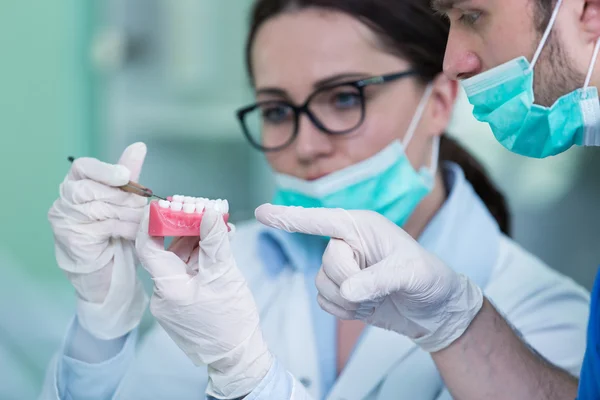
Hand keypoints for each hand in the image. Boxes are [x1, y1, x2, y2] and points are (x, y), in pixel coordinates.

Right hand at [48, 143, 148, 339]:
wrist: (105, 269)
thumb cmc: (113, 231)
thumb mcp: (123, 199)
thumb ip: (127, 175)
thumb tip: (138, 147)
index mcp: (76, 183)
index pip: (82, 167)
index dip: (104, 170)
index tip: (124, 176)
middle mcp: (65, 200)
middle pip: (91, 189)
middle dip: (123, 198)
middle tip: (143, 205)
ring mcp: (65, 220)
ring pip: (100, 208)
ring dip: (128, 214)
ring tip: (142, 220)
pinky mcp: (72, 239)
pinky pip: (103, 228)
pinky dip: (125, 229)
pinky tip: (134, 233)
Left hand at [136, 207, 272, 398]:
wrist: (237, 355)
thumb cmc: (231, 320)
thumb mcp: (225, 275)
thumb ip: (215, 241)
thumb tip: (209, 212)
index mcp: (168, 288)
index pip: (147, 246)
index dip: (153, 222)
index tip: (164, 203)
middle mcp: (162, 294)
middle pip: (167, 251)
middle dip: (185, 228)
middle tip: (202, 210)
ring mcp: (171, 300)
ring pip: (179, 261)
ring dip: (196, 242)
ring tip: (218, 227)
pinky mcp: (181, 303)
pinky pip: (186, 273)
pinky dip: (199, 258)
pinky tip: (216, 246)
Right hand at [255, 205, 482, 352]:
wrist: (433, 310)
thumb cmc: (429, 279)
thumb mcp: (411, 273)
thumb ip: (378, 279)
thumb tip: (348, 290)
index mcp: (362, 226)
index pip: (321, 220)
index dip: (290, 217)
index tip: (261, 212)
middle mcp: (348, 243)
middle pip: (326, 262)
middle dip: (350, 282)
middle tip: (379, 287)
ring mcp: (343, 268)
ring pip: (321, 284)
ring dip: (348, 300)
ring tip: (376, 297)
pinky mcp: (341, 290)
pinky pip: (324, 302)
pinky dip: (344, 311)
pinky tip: (367, 306)